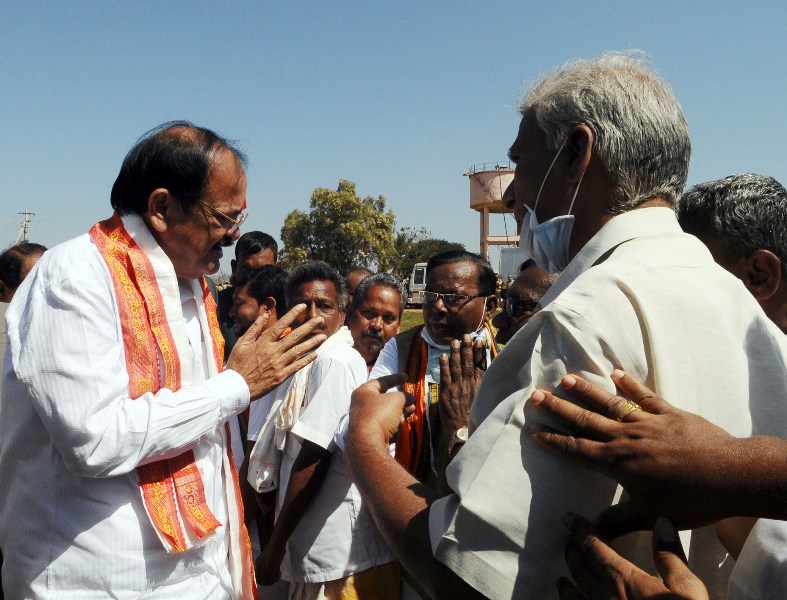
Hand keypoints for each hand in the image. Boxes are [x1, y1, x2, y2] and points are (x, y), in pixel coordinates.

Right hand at [226, 304, 326, 399]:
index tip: (302, 306)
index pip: (281, 325)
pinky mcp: (281, 376)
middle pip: (294, 336)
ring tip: (323, 336)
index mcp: (263, 342)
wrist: (236, 387)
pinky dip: (307, 360)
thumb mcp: (242, 343)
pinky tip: (315, 354)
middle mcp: (273, 352)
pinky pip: (297, 366)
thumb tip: (265, 315)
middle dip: (308, 327)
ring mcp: (278, 364)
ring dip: (312, 343)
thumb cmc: (237, 364)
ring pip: (298, 351)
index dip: (292, 314)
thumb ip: (254, 329)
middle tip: (319, 320)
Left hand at [256, 541, 284, 585]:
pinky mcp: (271, 567)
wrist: (277, 543)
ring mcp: (265, 567)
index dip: (264, 581)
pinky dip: (277, 577)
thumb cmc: (274, 548)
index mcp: (257, 564)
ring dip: (273, 580)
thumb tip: (269, 574)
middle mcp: (259, 567)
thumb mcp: (267, 558)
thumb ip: (266, 565)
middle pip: (261, 582)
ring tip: (278, 573)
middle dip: (269, 582)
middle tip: (275, 577)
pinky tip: (279, 572)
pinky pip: (273, 578)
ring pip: (267, 582)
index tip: (270, 577)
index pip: (257, 579)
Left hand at [346, 374, 410, 450]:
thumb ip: (404, 396)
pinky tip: (399, 427)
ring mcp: (365, 421)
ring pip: (387, 414)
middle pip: (385, 399)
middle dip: (401, 400)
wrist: (368, 443)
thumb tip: (410, 398)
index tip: (406, 377)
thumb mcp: (396, 399)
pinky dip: (394, 425)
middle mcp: (362, 405)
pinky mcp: (370, 435)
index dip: (395, 378)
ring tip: (411, 411)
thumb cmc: (380, 414)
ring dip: (400, 413)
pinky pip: (385, 426)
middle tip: (412, 401)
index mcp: (363, 392)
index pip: (381, 381)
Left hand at [438, 334, 485, 433]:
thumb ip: (484, 385)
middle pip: (468, 363)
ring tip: (454, 341)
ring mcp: (457, 388)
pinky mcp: (446, 393)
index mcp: (480, 385)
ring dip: (455, 353)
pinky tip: (443, 356)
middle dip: (467, 348)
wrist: (463, 430)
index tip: (479, 340)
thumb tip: (487, 372)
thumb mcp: (485, 399)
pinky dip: (444, 366)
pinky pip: (445, 376)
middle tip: (466, 335)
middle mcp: (469, 384)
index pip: (480, 365)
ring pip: (456, 367)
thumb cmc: (475, 416)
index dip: (479, 352)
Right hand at [528, 370, 735, 537]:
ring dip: (586, 390)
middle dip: (558, 408)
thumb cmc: (689, 500)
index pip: (576, 449)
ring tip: (565, 378)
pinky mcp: (670, 413)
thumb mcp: (649, 515)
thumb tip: (588, 529)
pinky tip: (616, 373)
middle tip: (536, 395)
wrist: (729, 475)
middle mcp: (625, 438)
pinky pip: (645, 396)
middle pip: (584, 420)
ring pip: (610, 404)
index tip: (533, 429)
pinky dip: (630, 385)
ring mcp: (647, 423)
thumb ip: (618, 520)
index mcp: (616, 463)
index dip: (552, 440)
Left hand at [558, 513, 707, 599]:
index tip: (568, 518)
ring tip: (561, 581)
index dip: (580, 530)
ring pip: (573, 599)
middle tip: (568, 543)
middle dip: (572, 553)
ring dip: (567, 587)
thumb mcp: (687, 589)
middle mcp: (604, 598)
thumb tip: (661, 522)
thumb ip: (669, 556)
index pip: (594, 547)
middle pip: (579, 570)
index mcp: (623, 580)